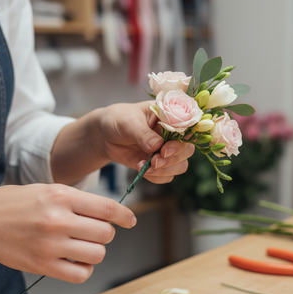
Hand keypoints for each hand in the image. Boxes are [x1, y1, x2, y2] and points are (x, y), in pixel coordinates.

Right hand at [0, 184, 135, 282]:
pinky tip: (75, 260)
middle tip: (93, 232)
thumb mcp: (47, 189)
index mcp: (61, 196)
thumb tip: (108, 213)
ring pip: (97, 254)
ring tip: (82, 245)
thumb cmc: (13, 203)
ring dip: (95, 251)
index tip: (130, 220)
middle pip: (106, 233)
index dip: (125, 215)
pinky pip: (80, 274)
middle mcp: (58, 220)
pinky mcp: (42, 265)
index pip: (107, 208)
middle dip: (105, 233)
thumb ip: (77, 200)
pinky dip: (84, 269)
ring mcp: (50, 245)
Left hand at [51, 101, 194, 184]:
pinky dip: (157, 177)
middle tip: (154, 161)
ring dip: (165, 170)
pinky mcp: (159, 163)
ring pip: (180, 165)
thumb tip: (157, 146)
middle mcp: (173, 134)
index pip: (187, 128)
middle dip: (172, 159)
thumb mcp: (128, 122)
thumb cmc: (118, 119)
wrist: (104, 135)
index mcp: (170, 116)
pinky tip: (142, 170)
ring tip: (145, 167)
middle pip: (187, 150)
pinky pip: (167, 176)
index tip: (164, 150)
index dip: (181, 142)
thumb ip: (143, 134)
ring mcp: (167, 150)